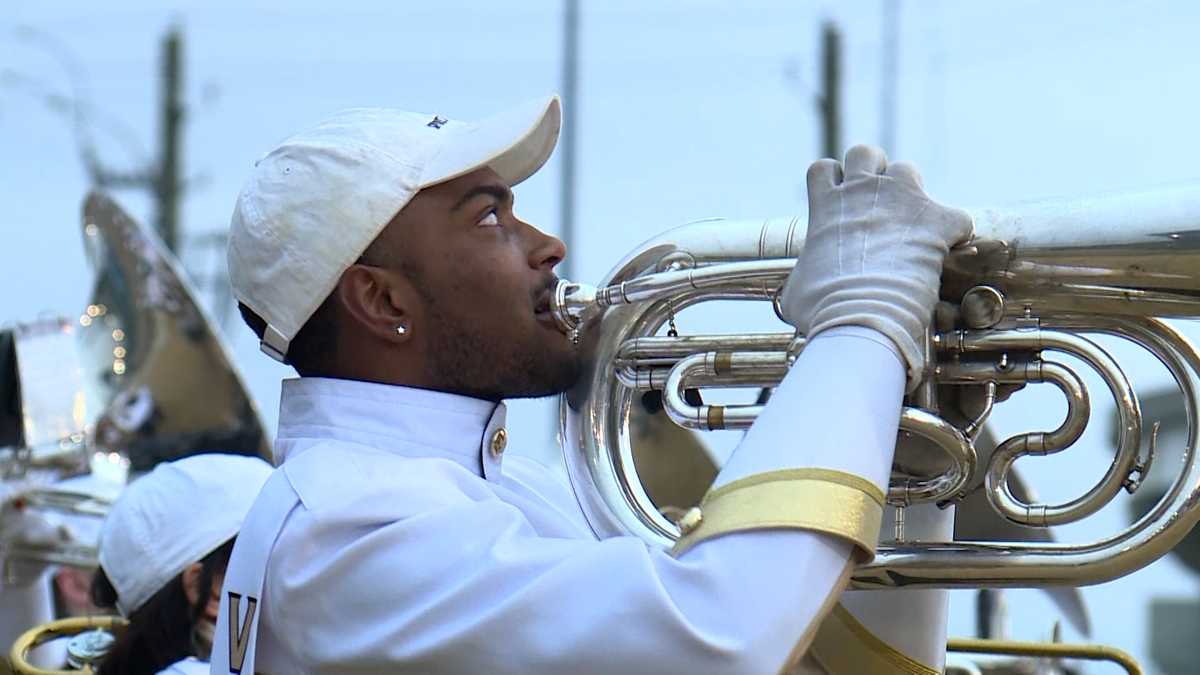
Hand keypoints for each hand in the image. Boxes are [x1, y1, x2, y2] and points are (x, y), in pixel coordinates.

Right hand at [780, 145, 972, 390]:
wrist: (862, 315)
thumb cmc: (822, 307)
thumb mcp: (796, 289)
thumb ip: (802, 275)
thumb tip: (795, 295)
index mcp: (826, 205)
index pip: (824, 169)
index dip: (832, 184)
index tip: (838, 207)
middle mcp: (862, 191)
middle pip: (865, 153)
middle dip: (871, 173)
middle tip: (875, 207)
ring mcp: (901, 200)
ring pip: (907, 170)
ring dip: (909, 194)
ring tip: (909, 227)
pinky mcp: (936, 220)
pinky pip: (955, 216)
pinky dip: (952, 234)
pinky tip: (945, 256)